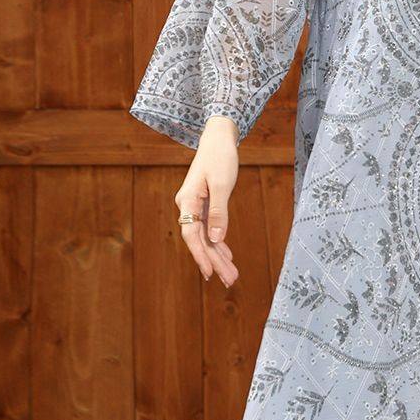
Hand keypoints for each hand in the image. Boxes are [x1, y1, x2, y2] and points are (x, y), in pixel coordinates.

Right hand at [174, 116, 241, 283]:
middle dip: (215, 261)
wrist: (218, 139)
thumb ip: (218, 211)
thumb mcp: (221, 184)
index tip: (210, 273)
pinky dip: (220, 243)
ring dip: (219, 256)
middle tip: (230, 281)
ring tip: (232, 275)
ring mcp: (196, 206)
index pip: (192, 235)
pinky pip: (210, 229)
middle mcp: (188, 206)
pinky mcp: (205, 204)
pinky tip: (227, 256)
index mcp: (188, 201)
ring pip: (206, 237)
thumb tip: (216, 238)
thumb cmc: (219, 157)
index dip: (201, 255)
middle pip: (200, 240)